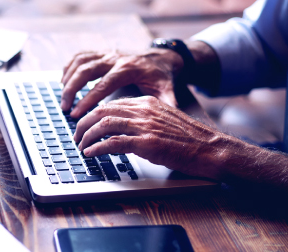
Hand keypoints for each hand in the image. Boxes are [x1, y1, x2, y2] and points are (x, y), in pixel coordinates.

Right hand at [60, 49, 182, 117]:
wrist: (162, 56)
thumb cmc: (161, 76)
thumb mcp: (166, 89)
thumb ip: (165, 103)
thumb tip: (166, 121)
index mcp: (128, 68)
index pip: (103, 85)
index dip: (88, 99)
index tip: (77, 113)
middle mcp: (115, 58)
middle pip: (86, 71)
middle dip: (72, 89)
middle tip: (65, 108)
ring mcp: (107, 53)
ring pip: (80, 62)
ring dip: (68, 79)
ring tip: (62, 97)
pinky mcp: (102, 52)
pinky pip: (80, 56)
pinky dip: (69, 67)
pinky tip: (63, 81)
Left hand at [74, 96, 228, 179]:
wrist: (211, 148)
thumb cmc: (190, 139)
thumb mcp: (164, 121)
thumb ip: (144, 120)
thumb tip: (122, 129)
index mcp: (148, 102)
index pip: (112, 104)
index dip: (94, 114)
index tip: (86, 124)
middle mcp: (144, 110)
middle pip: (102, 111)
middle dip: (84, 123)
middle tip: (76, 135)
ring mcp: (145, 126)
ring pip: (103, 124)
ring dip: (87, 136)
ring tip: (80, 146)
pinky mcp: (146, 143)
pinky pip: (112, 142)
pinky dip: (97, 148)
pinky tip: (91, 154)